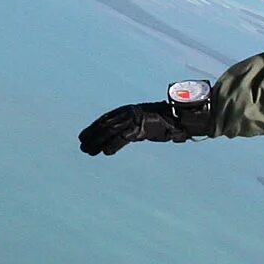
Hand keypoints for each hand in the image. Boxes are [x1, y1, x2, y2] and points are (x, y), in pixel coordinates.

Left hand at [78, 99, 212, 155]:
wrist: (181, 117)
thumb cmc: (166, 120)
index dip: (93, 127)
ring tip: (88, 151)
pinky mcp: (141, 128)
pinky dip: (113, 145)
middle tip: (82, 145)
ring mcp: (135, 119)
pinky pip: (123, 138)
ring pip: (110, 131)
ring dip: (98, 142)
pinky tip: (105, 153)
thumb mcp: (146, 122)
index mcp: (129, 110)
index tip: (83, 136)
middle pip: (105, 124)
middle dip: (92, 135)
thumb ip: (134, 128)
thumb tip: (125, 136)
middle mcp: (129, 112)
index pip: (106, 118)